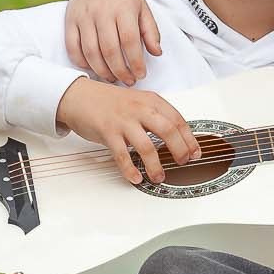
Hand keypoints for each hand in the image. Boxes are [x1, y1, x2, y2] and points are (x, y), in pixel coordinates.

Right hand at [57, 77, 199, 186]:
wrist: (79, 96)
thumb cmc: (109, 102)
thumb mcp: (137, 101)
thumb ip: (155, 115)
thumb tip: (176, 137)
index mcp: (150, 100)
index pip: (177, 120)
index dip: (189, 138)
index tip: (195, 152)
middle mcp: (139, 108)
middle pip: (168, 131)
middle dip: (179, 150)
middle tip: (182, 163)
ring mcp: (123, 120)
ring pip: (146, 146)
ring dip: (155, 166)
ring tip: (159, 177)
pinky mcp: (108, 132)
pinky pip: (122, 155)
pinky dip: (130, 169)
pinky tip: (136, 177)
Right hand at [63, 0, 160, 84]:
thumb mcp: (142, 8)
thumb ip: (151, 31)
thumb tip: (157, 53)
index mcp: (123, 9)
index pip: (129, 40)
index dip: (135, 62)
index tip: (141, 74)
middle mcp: (102, 13)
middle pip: (109, 49)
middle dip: (120, 71)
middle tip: (127, 81)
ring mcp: (84, 17)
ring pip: (90, 51)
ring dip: (101, 70)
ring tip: (112, 78)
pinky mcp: (70, 21)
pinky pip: (72, 47)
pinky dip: (81, 62)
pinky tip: (92, 68)